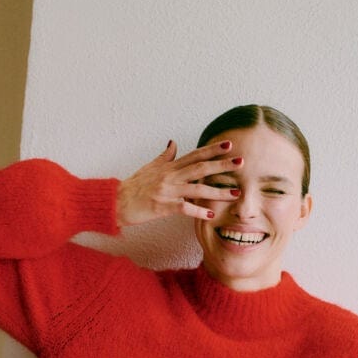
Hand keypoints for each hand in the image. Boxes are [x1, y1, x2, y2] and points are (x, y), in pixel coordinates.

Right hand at [118, 140, 240, 226]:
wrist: (117, 202)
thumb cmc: (133, 186)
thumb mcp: (149, 167)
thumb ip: (165, 156)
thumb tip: (174, 142)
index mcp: (169, 167)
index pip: (195, 155)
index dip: (212, 150)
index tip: (228, 145)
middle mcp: (170, 176)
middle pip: (200, 168)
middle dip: (221, 165)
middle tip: (240, 162)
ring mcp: (167, 191)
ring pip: (196, 188)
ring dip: (217, 191)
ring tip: (235, 194)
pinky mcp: (163, 206)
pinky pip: (184, 208)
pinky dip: (198, 211)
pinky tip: (210, 215)